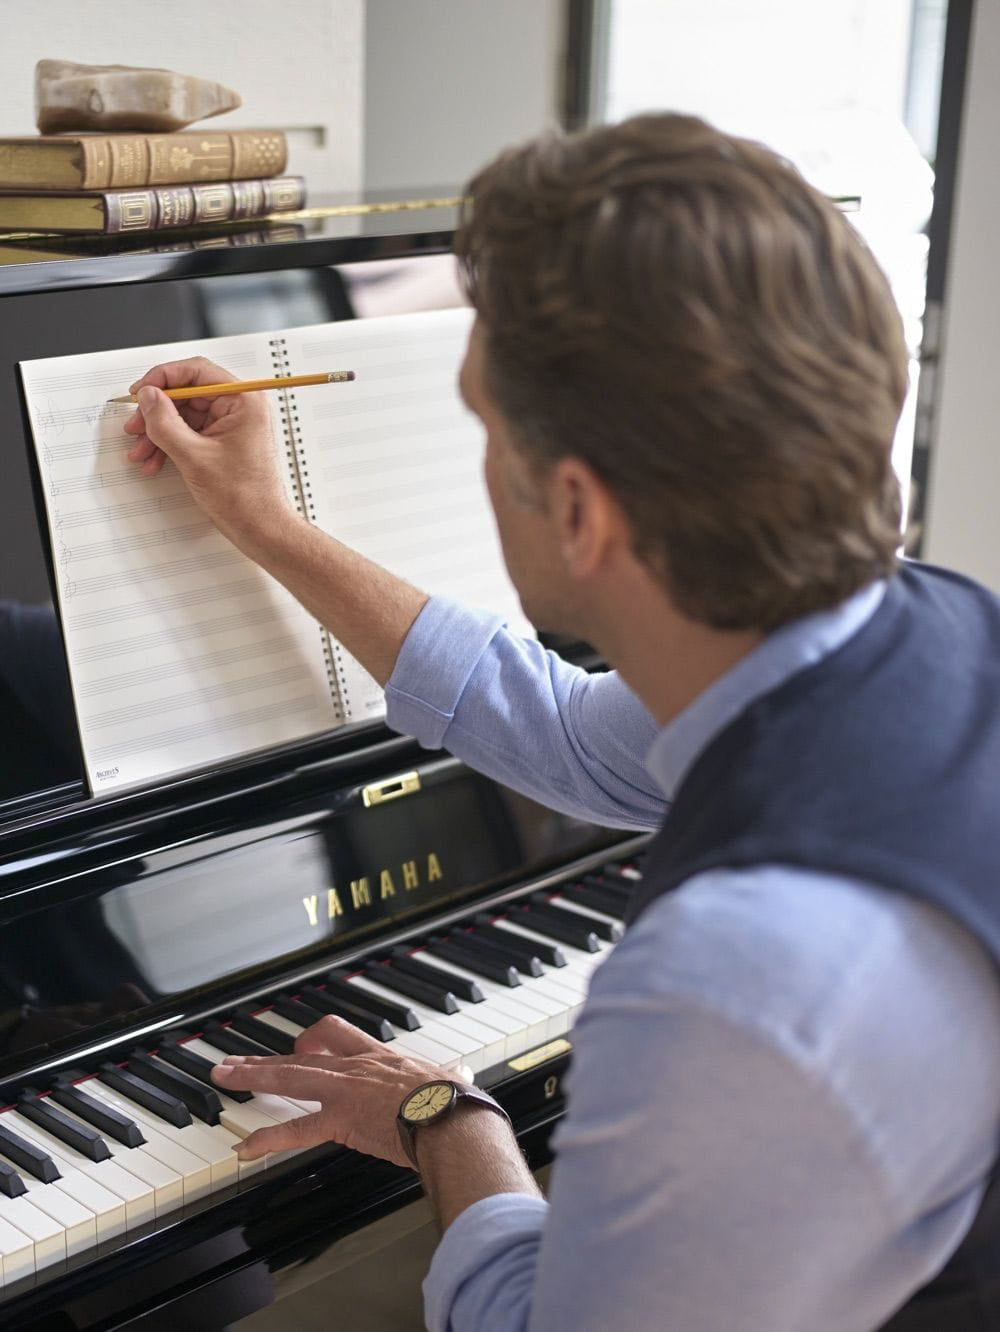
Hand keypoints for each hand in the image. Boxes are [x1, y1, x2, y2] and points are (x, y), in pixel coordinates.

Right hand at [123, 357, 295, 546]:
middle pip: (187, 394)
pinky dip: (170, 444)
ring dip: (159, 432)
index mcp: (243, 401)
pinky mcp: (224, 443)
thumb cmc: (244, 497)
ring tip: (141, 450)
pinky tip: (155, 460)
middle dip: (156, 412)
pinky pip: (191, 433)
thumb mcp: (193, 456)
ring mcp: (232, 426)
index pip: (197, 371)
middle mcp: (240, 408)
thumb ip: (164, 422)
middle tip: (136, 426)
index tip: (141, 391)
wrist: (259, 528)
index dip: (163, 378)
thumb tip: (148, 397)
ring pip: (185, 416)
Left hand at [210, 1014, 462, 1166]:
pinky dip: (267, 1139)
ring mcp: (345, 1090)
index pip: (338, 1034)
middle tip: (235, 1059)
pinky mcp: (341, 1119)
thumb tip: (462, 1075)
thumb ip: (448, 1075)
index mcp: (380, 1057)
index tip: (300, 1045)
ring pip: (289, 1076)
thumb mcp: (449, 1078)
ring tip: (223, 1077)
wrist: (451, 1116)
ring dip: (251, 1076)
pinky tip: (244, 1148)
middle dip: (266, 1057)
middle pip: (301, 1051)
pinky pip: (297, 1128)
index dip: (313, 1039)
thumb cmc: (454, 1102)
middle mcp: (357, 1067)